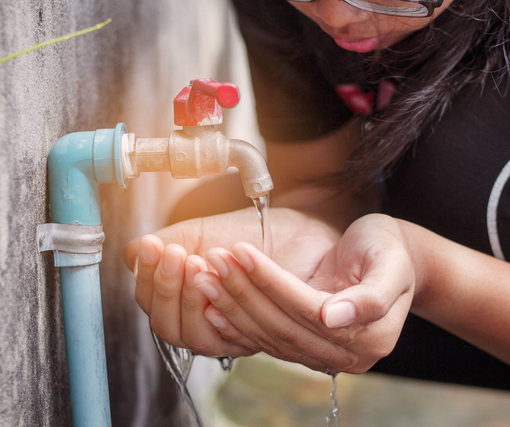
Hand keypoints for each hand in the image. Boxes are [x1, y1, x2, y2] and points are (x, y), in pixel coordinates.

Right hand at [123, 207, 340, 356]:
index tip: (152, 246)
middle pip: (171, 329)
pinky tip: (218, 276)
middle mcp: (210, 324)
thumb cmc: (251, 232)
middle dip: (165, 290)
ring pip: (197, 337)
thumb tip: (133, 255)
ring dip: (190, 299)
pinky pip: (235, 335)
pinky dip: (221, 306)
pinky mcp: (265, 336)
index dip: (148, 280)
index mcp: (189, 303)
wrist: (299, 227)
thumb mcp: (200, 233)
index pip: (155, 307)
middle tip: (174, 253)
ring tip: (195, 260)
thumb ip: (167, 244)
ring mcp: (236, 333)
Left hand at [194, 214, 415, 372]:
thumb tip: (333, 317)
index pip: (308, 310)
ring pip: (271, 336)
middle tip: (214, 260)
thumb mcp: (392, 263)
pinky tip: (213, 308)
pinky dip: (238, 326)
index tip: (240, 251)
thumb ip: (372, 295)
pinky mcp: (308, 349)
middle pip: (284, 326)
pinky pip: (269, 342)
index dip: (271, 281)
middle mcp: (348, 356)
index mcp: (372, 336)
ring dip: (234, 306)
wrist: (394, 259)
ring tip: (204, 276)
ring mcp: (327, 356)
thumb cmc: (392, 251)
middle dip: (244, 292)